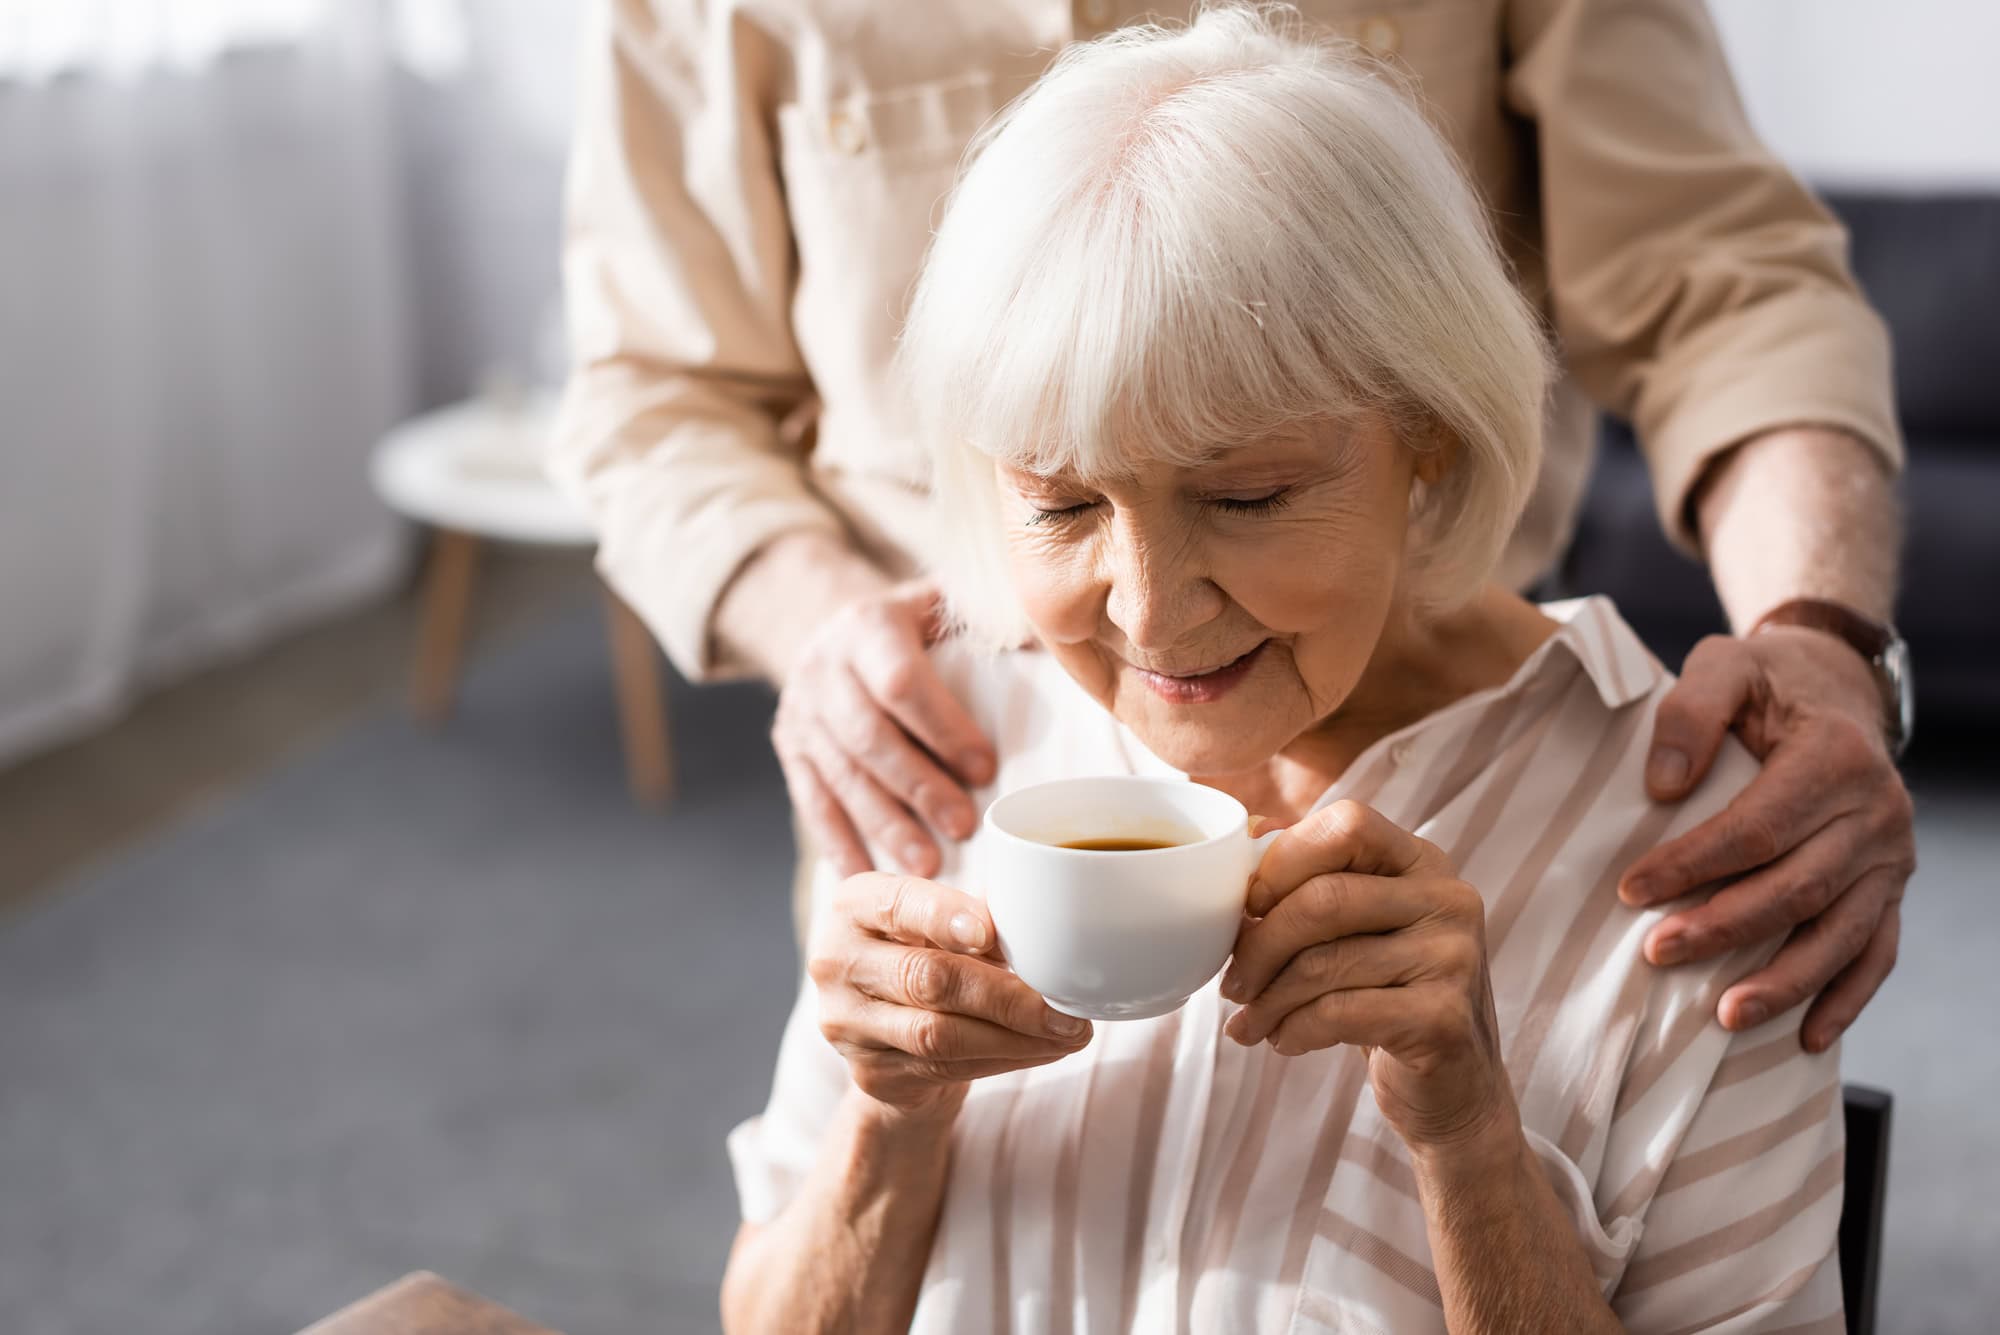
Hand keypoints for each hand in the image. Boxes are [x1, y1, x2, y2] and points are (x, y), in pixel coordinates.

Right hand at [772, 581, 997, 877]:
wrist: (832, 627)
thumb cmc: (915, 626)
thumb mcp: (946, 606)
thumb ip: (990, 625)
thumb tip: (1052, 645)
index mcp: (868, 625)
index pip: (900, 682)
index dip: (943, 729)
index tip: (985, 769)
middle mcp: (823, 666)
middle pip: (868, 737)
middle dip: (918, 787)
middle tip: (964, 827)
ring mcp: (800, 711)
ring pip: (841, 776)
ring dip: (885, 825)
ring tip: (927, 868)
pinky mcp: (788, 749)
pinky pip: (812, 802)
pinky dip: (840, 843)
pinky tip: (867, 878)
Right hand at [810, 873, 1092, 1117]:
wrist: (887, 1033)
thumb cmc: (925, 956)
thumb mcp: (940, 923)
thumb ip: (976, 912)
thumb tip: (1039, 916)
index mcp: (854, 905)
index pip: (900, 905)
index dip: (946, 917)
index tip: (991, 932)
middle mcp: (836, 960)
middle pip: (927, 978)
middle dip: (1007, 995)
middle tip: (1066, 1007)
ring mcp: (846, 1023)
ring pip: (938, 1033)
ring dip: (1015, 1037)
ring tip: (1068, 1033)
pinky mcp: (869, 1073)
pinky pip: (944, 1068)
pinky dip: (1003, 1060)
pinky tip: (1043, 1050)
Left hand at [1219, 801, 1510, 1150]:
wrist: (1453, 1090)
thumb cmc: (1386, 998)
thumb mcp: (1356, 931)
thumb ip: (1312, 880)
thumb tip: (1251, 831)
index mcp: (1423, 863)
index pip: (1348, 824)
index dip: (1284, 861)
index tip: (1248, 908)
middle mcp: (1449, 900)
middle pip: (1324, 899)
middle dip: (1260, 946)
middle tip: (1232, 985)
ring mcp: (1453, 957)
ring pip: (1323, 963)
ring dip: (1269, 1000)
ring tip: (1249, 1024)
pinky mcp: (1443, 1018)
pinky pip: (1338, 1011)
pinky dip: (1295, 1029)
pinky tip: (1285, 1041)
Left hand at [1621, 628, 1914, 1051]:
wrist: (1836, 689)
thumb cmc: (1765, 684)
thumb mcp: (1722, 666)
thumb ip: (1689, 712)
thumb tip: (1662, 788)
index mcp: (1835, 757)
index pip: (1758, 828)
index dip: (1694, 864)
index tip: (1632, 889)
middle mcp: (1876, 812)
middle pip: (1797, 888)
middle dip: (1726, 928)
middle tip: (1657, 952)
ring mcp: (1892, 858)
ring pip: (1840, 935)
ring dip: (1784, 982)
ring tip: (1726, 1016)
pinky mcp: (1892, 888)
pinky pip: (1877, 954)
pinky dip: (1845, 1000)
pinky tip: (1806, 1037)